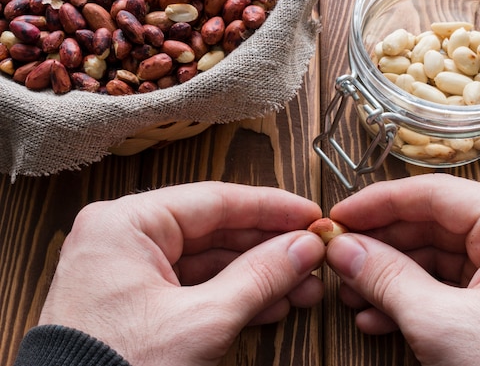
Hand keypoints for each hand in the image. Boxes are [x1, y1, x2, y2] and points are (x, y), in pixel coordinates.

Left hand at [38, 182, 325, 365]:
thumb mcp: (202, 321)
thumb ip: (260, 276)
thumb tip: (304, 247)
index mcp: (125, 223)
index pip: (215, 200)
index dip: (271, 207)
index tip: (309, 214)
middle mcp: (124, 239)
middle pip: (215, 230)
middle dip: (269, 249)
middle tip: (312, 256)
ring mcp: (129, 272)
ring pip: (209, 262)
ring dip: (258, 276)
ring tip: (302, 288)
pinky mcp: (137, 303)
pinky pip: (194, 288)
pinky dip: (233, 297)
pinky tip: (271, 305)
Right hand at [325, 174, 479, 365]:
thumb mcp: (442, 323)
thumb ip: (386, 277)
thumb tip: (342, 249)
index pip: (436, 194)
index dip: (380, 203)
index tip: (341, 215)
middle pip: (432, 227)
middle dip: (381, 248)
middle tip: (340, 259)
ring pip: (435, 260)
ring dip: (390, 279)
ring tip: (352, 296)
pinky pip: (447, 290)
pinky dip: (411, 302)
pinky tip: (377, 319)